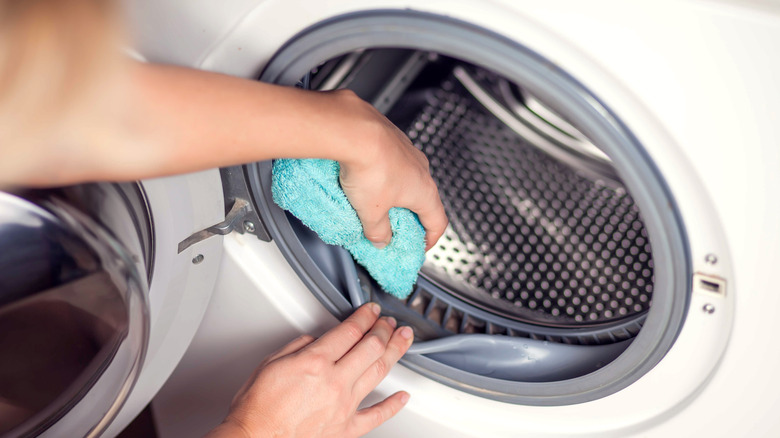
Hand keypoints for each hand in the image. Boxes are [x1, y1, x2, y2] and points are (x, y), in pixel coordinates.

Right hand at [206, 303, 413, 437]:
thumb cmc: (258, 407)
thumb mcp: (271, 362)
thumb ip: (299, 346)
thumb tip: (317, 340)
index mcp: (315, 362)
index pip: (351, 330)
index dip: (365, 316)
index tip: (372, 310)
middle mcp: (334, 382)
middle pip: (371, 347)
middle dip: (384, 329)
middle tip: (390, 322)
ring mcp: (344, 405)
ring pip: (378, 372)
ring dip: (395, 352)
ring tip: (403, 340)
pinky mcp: (346, 429)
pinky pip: (376, 416)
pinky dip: (393, 405)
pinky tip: (403, 396)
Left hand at [332, 90, 447, 250]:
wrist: (356, 131)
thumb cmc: (371, 168)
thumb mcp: (371, 213)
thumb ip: (378, 232)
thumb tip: (381, 241)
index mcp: (425, 192)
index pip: (438, 222)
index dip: (431, 238)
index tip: (421, 245)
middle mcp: (421, 169)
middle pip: (422, 199)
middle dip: (409, 215)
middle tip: (393, 226)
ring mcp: (407, 151)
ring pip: (406, 178)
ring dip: (394, 192)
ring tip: (373, 201)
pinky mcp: (391, 137)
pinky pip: (391, 161)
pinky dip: (382, 172)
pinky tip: (364, 177)